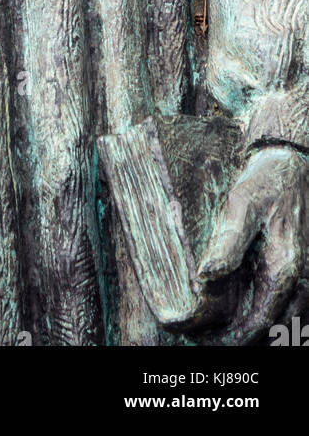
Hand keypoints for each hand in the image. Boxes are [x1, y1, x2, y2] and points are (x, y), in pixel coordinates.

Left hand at [198, 145, 308, 343]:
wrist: (290, 165)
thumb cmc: (265, 183)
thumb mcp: (242, 205)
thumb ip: (229, 241)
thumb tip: (207, 275)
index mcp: (285, 267)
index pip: (261, 321)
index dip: (235, 337)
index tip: (208, 341)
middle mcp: (302, 279)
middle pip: (277, 328)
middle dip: (245, 340)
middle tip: (211, 341)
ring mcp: (307, 276)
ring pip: (290, 323)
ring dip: (263, 333)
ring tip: (229, 335)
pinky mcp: (304, 270)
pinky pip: (297, 309)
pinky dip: (278, 321)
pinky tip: (253, 316)